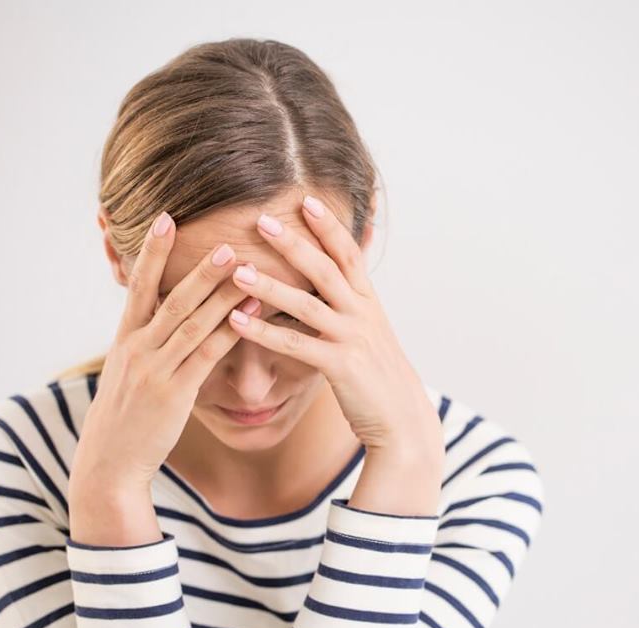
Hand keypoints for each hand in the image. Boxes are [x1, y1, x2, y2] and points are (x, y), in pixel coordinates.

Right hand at [69, 210, 253, 538]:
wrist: (110, 462)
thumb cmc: (125, 415)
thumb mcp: (127, 371)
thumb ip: (144, 341)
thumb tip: (162, 314)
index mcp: (125, 338)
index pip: (138, 285)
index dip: (151, 251)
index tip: (165, 218)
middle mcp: (138, 348)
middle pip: (170, 297)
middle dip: (199, 268)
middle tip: (225, 239)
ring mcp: (155, 369)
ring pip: (192, 322)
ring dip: (221, 292)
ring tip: (245, 265)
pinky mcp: (174, 393)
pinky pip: (206, 355)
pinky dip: (230, 330)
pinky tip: (252, 311)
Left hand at [228, 195, 441, 453]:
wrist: (402, 418)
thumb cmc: (378, 376)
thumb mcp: (371, 331)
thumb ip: (354, 303)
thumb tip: (341, 279)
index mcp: (368, 302)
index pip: (349, 254)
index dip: (328, 226)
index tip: (306, 199)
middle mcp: (362, 314)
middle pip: (326, 269)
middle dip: (293, 243)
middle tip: (261, 219)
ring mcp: (352, 339)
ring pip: (306, 305)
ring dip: (270, 285)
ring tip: (237, 270)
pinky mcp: (340, 366)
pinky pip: (296, 345)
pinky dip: (264, 333)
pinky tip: (236, 322)